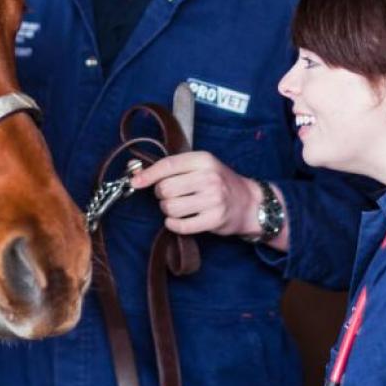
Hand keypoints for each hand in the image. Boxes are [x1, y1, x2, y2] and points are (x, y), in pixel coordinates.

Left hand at [130, 151, 259, 236]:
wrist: (249, 202)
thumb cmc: (219, 183)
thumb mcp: (202, 166)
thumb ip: (174, 167)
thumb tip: (137, 172)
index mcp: (203, 160)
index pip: (168, 166)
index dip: (148, 175)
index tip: (135, 182)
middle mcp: (209, 177)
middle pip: (165, 189)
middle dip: (162, 195)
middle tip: (173, 195)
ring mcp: (213, 199)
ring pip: (170, 207)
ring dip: (168, 210)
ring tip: (180, 208)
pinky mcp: (214, 219)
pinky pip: (180, 225)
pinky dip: (174, 224)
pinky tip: (179, 220)